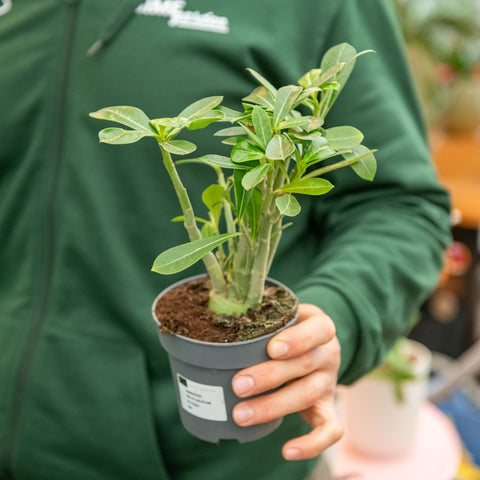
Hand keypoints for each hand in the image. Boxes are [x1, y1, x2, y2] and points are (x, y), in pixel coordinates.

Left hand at [232, 303, 342, 459]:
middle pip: (305, 365)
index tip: (272, 349)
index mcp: (321, 326)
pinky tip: (287, 451)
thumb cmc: (288, 328)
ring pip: (307, 395)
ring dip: (273, 407)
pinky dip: (312, 444)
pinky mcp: (327, 408)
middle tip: (238, 384)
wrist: (315, 348)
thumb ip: (261, 313)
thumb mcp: (282, 315)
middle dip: (270, 377)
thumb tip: (217, 315)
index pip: (319, 330)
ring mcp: (328, 382)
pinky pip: (330, 430)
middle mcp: (328, 354)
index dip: (298, 340)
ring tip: (241, 414)